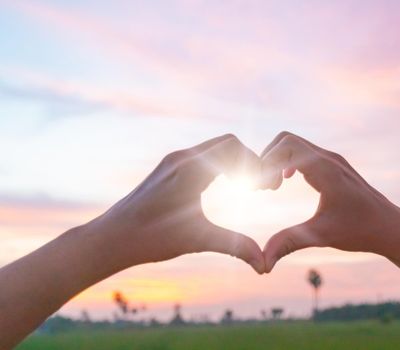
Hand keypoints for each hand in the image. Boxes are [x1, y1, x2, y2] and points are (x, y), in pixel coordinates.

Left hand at [94, 134, 264, 272]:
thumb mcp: (197, 240)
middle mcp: (181, 158)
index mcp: (190, 169)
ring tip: (247, 188)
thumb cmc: (150, 238)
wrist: (111, 237)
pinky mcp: (168, 169)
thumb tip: (264, 265)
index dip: (256, 164)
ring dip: (235, 163)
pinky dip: (220, 165)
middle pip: (228, 143)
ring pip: (214, 148)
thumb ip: (234, 246)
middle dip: (249, 162)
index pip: (233, 148)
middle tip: (260, 189)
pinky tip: (225, 187)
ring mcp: (173, 161)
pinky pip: (203, 156)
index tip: (265, 189)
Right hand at [260, 132, 399, 271]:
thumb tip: (262, 263)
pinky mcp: (333, 166)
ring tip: (271, 188)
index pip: (286, 147)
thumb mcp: (321, 236)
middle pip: (286, 139)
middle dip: (267, 159)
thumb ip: (289, 243)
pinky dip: (287, 162)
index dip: (265, 164)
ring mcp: (332, 160)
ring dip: (277, 160)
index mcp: (326, 169)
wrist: (391, 228)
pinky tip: (284, 183)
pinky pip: (303, 152)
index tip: (259, 190)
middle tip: (263, 188)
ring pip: (294, 144)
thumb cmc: (360, 230)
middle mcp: (328, 158)